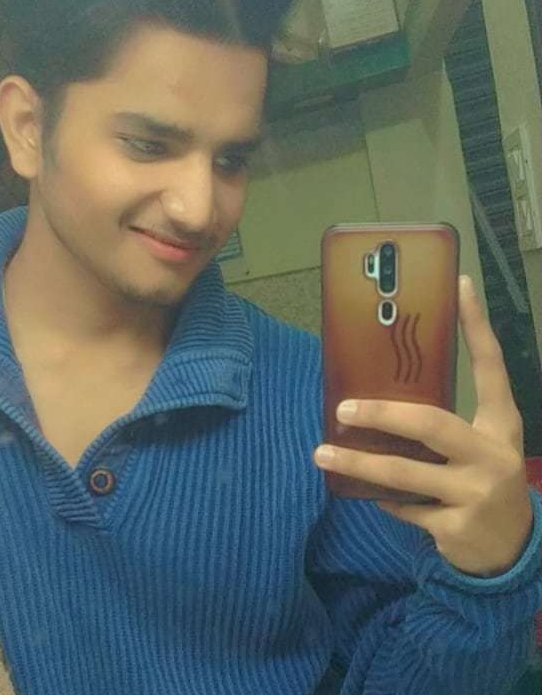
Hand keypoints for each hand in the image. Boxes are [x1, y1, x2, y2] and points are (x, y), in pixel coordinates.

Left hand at [314, 276, 532, 577]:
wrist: (514, 551)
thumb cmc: (484, 481)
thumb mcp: (478, 446)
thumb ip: (442, 425)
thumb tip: (377, 397)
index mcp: (500, 424)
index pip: (490, 366)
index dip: (477, 325)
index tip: (461, 285)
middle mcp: (493, 454)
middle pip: (431, 423)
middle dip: (382, 414)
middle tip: (343, 409)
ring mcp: (477, 492)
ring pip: (405, 472)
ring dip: (358, 464)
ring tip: (322, 455)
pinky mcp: (457, 527)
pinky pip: (404, 506)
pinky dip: (385, 500)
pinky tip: (375, 496)